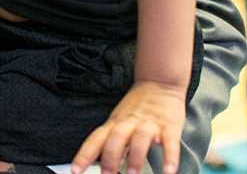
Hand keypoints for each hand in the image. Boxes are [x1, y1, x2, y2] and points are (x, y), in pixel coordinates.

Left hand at [71, 80, 186, 173]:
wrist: (159, 82)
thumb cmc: (138, 107)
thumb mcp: (119, 121)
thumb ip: (112, 142)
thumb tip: (102, 165)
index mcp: (114, 123)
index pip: (95, 140)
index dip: (84, 155)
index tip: (75, 171)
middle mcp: (129, 123)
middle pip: (115, 138)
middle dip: (110, 158)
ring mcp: (149, 124)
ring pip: (140, 138)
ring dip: (135, 157)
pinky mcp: (169, 126)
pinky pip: (170, 142)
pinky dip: (170, 157)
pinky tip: (169, 171)